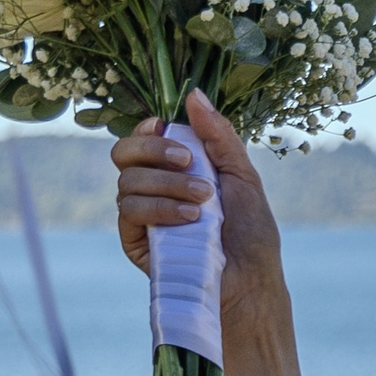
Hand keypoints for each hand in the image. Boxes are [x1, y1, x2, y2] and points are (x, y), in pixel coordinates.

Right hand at [110, 90, 280, 317]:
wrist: (251, 282)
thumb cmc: (252, 234)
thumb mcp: (242, 176)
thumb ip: (218, 135)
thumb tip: (193, 93)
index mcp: (176, 171)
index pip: (141, 137)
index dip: (147, 128)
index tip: (166, 126)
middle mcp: (154, 190)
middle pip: (123, 152)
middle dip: (153, 149)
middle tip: (188, 161)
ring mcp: (142, 216)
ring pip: (127, 181)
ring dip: (167, 184)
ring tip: (203, 201)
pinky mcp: (135, 242)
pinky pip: (129, 211)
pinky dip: (159, 209)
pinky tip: (189, 219)